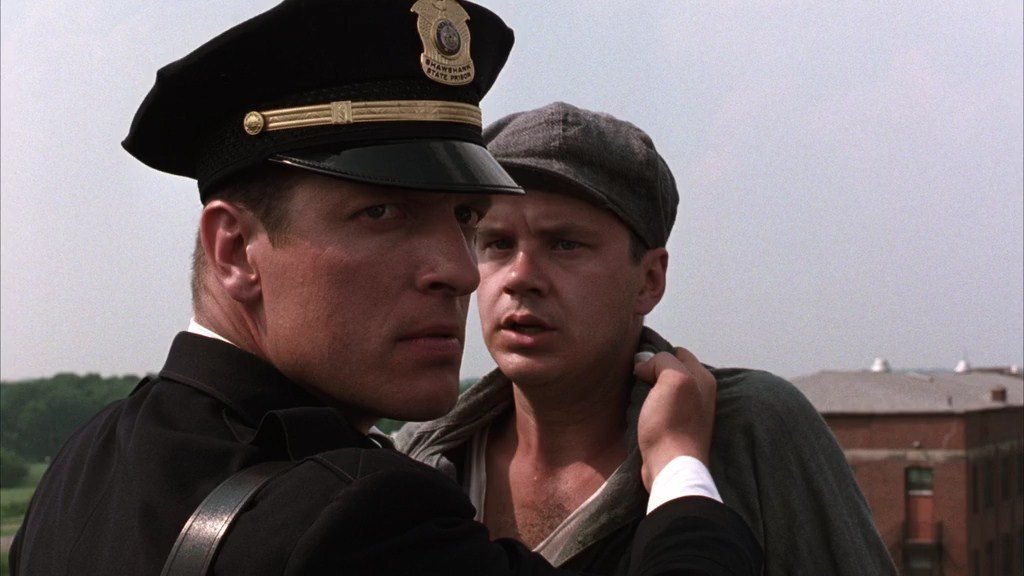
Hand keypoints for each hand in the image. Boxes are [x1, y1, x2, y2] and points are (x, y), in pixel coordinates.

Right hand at [633, 347, 715, 490]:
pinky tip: (640, 412)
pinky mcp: (677, 429)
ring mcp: (690, 413)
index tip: (640, 366)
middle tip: (636, 381)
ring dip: (649, 391)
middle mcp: (700, 393)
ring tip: (636, 397)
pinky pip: (661, 407)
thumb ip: (662, 361)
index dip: (657, 355)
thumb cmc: (672, 423)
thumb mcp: (672, 380)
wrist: (670, 467)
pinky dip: (650, 407)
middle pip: (670, 371)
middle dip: (652, 372)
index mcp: (703, 378)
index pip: (677, 352)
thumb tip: (644, 364)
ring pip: (664, 389)